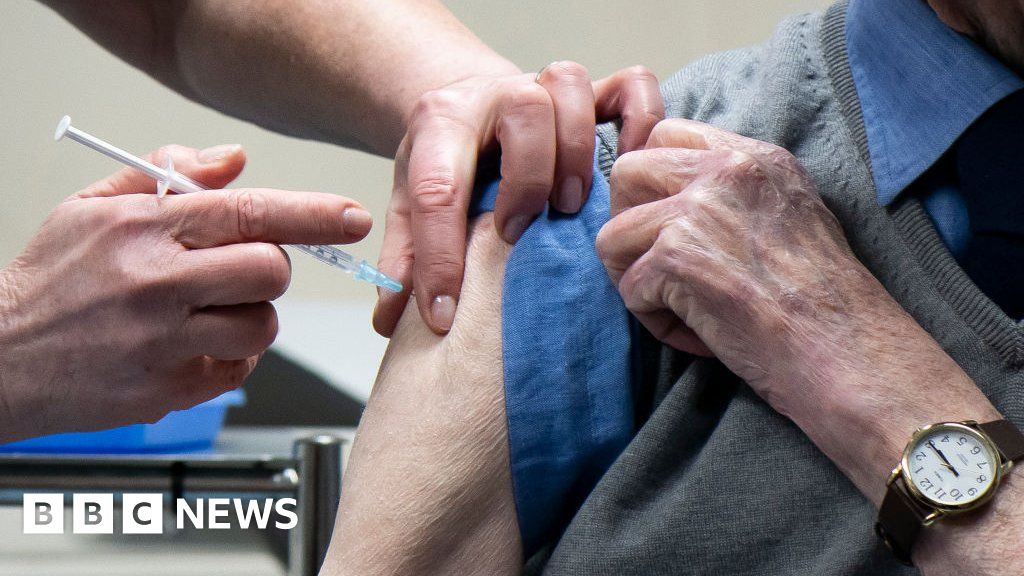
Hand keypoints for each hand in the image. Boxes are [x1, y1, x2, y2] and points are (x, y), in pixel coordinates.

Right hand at [0, 145, 371, 442]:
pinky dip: (230, 356)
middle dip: (269, 269)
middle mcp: (157, 283)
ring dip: (251, 316)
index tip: (351, 217)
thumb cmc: (51, 280)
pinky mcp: (166, 390)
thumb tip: (235, 159)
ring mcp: (162, 342)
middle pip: (270, 271)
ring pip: (262, 325)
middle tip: (238, 270)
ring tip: (208, 312)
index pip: (249, 213)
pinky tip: (193, 344)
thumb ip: (168, 176)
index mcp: (144, 229)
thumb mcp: (92, 208)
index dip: (312, 214)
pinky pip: (239, 370)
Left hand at [374, 63, 664, 334]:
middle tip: (519, 234)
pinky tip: (633, 166)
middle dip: (527, 178)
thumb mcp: (412, 201)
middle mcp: (497, 95)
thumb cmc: (447, 159)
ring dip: (578, 150)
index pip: (438, 188)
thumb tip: (389, 321)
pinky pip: (632, 86)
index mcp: (442, 123)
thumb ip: (403, 255)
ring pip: (572, 88)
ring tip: (573, 208)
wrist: (470, 102)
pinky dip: (642, 120)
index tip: (444, 315)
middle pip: (522, 109)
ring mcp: (548, 87)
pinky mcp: (594, 92)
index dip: (439, 258)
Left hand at [596, 119, 1023, 575]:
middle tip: (661, 270)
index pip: (666, 134)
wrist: (851, 355)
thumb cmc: (826, 307)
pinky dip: (656, 321)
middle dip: (629, 226)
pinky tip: (701, 336)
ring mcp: (699, 210)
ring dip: (637, 279)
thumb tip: (674, 203)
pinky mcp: (677, 257)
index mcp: (756, 158)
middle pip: (626, 173)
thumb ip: (735, 197)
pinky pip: (628, 288)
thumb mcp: (792, 219)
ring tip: (685, 309)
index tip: (667, 228)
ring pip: (612, 235)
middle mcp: (726, 171)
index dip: (652, 185)